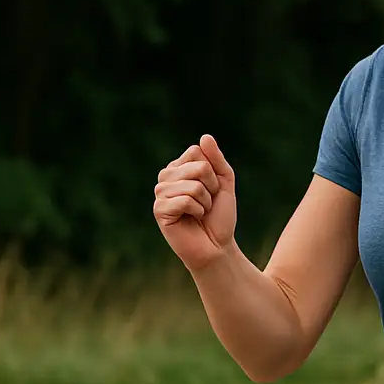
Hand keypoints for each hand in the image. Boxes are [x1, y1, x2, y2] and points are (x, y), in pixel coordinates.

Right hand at [154, 134, 236, 271]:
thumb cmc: (219, 216)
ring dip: (205, 201)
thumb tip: (205, 137)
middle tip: (206, 203)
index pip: (196, 151)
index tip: (211, 189)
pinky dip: (197, 210)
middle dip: (211, 187)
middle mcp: (165, 178)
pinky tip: (191, 219)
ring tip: (199, 212)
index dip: (212, 172)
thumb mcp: (224, 182)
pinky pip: (185, 200)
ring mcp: (160, 194)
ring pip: (193, 184)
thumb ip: (216, 159)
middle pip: (197, 166)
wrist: (217, 246)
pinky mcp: (159, 210)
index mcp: (178, 168)